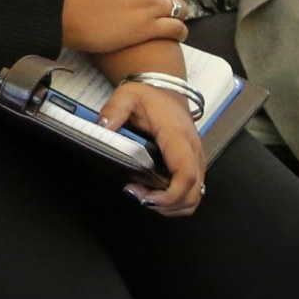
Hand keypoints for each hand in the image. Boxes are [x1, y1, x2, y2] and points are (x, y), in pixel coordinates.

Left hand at [103, 82, 206, 216]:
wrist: (166, 92)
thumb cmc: (150, 96)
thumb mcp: (128, 95)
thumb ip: (114, 110)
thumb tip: (102, 129)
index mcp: (179, 137)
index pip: (186, 174)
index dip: (169, 195)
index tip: (145, 198)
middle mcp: (194, 152)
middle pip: (192, 194)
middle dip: (165, 205)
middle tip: (136, 194)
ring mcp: (196, 161)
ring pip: (193, 198)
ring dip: (169, 206)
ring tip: (142, 195)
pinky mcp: (193, 167)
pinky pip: (191, 193)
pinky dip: (174, 201)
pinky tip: (153, 193)